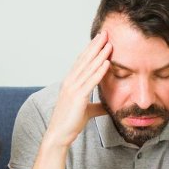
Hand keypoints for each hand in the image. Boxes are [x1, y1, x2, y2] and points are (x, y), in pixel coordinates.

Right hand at [47, 32, 111, 147]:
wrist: (59, 135)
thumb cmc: (70, 123)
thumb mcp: (86, 111)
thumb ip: (97, 106)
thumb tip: (108, 106)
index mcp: (70, 83)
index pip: (81, 61)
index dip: (91, 49)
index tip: (100, 39)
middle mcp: (70, 82)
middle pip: (85, 59)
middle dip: (96, 45)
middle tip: (105, 33)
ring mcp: (72, 89)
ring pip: (89, 67)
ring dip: (100, 54)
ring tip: (109, 43)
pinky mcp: (78, 97)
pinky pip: (91, 81)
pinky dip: (99, 71)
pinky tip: (107, 62)